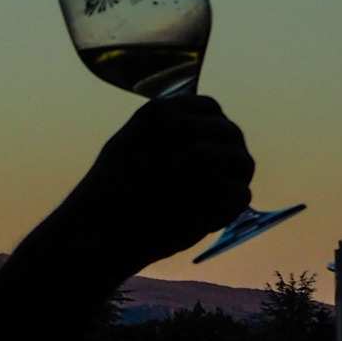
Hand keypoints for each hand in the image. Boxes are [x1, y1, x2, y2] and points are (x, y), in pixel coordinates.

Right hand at [43, 95, 255, 278]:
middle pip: (232, 134)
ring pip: (243, 163)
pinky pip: (241, 195)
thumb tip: (202, 137)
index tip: (209, 153)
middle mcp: (187, 127)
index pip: (211, 109)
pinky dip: (228, 211)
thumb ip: (166, 135)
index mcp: (162, 110)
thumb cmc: (107, 195)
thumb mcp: (131, 143)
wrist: (98, 231)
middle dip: (227, 158)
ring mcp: (206, 157)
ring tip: (206, 205)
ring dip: (231, 184)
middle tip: (213, 186)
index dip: (214, 133)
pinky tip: (202, 221)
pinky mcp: (220, 188)